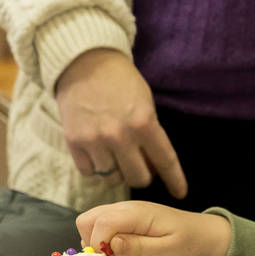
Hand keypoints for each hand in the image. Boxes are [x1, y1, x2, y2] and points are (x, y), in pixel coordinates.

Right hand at [55, 48, 188, 197]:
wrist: (84, 63)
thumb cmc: (121, 82)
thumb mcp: (145, 103)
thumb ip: (150, 135)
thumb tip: (152, 167)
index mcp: (144, 123)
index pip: (165, 161)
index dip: (175, 181)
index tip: (180, 193)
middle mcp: (120, 136)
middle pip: (138, 178)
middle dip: (141, 175)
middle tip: (138, 165)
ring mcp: (95, 141)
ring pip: (111, 179)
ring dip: (116, 172)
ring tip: (114, 155)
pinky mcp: (74, 142)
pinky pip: (88, 172)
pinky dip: (94, 167)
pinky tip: (97, 152)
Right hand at [77, 201, 230, 255]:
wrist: (201, 236)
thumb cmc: (185, 245)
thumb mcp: (165, 253)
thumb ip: (137, 248)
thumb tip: (111, 244)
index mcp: (136, 214)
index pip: (101, 223)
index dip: (98, 245)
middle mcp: (125, 208)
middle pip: (87, 219)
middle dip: (92, 243)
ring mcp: (123, 212)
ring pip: (91, 223)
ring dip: (98, 244)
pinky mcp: (123, 220)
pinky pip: (101, 228)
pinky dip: (105, 243)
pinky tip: (124, 254)